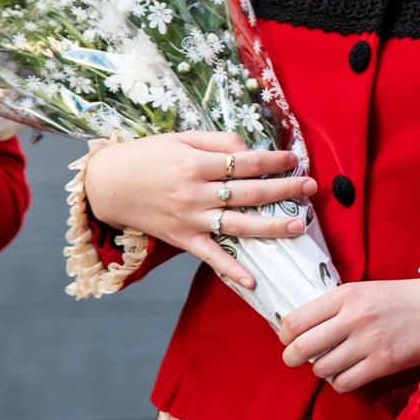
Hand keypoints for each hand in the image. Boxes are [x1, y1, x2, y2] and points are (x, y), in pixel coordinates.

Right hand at [78, 130, 312, 292]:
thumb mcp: (180, 139)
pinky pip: (211, 256)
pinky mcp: (182, 239)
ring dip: (270, 227)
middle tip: (311, 188)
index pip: (245, 162)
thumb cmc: (147, 156)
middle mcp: (194, 193)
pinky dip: (231, 269)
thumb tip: (250, 149)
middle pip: (248, 193)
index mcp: (195, 163)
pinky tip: (253, 280)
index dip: (273, 161)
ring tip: (298, 226)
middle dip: (283, 190)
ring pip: (237, 225)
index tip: (295, 160)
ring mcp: (189, 219)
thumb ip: (217, 142)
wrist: (107, 184)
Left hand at [279, 279, 419, 390]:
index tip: (288, 338)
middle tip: (294, 359)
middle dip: (291, 357)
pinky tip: (347, 372)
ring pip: (322, 369)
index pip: (296, 320)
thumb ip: (332, 307)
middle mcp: (354, 317)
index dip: (284, 334)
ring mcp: (369, 342)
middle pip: (301, 347)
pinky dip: (339, 382)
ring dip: (321, 370)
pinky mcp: (383, 364)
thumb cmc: (398, 300)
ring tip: (330, 363)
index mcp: (346, 295)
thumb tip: (299, 329)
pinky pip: (344, 383)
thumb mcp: (362, 291)